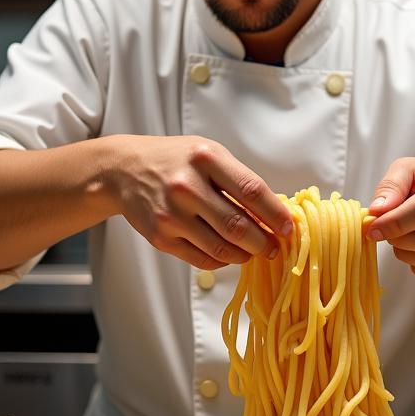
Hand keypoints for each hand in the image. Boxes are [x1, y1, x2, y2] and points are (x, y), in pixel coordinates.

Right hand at [109, 135, 293, 269]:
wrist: (125, 170)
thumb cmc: (176, 160)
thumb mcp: (209, 155)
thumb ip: (239, 181)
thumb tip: (275, 214)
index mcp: (205, 158)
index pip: (251, 191)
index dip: (275, 214)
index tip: (289, 228)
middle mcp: (187, 186)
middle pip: (238, 226)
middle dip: (264, 243)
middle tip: (274, 247)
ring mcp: (171, 215)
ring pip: (222, 248)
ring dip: (245, 255)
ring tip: (254, 251)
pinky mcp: (161, 237)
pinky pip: (202, 259)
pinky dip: (222, 260)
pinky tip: (229, 253)